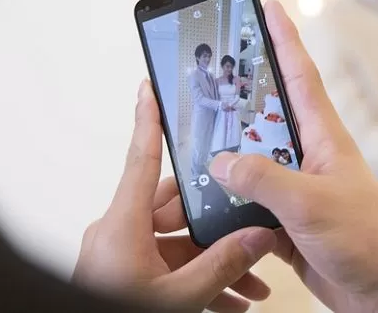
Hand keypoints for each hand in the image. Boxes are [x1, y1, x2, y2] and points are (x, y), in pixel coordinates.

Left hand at [73, 80, 275, 312]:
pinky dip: (197, 278)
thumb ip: (220, 266)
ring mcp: (122, 255)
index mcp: (122, 226)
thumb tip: (257, 238)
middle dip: (217, 226)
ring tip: (251, 284)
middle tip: (251, 231)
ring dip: (214, 261)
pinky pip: (167, 266)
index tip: (149, 86)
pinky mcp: (126, 274)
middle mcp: (120, 232)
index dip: (147, 119)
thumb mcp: (177, 297)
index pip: (140, 158)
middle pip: (176, 210)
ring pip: (178, 244)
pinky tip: (230, 301)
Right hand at [209, 0, 377, 312]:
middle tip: (212, 77)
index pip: (300, 76)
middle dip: (240, 96)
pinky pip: (251, 201)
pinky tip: (211, 202)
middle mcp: (310, 156)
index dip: (284, 38)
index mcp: (325, 137)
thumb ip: (264, 179)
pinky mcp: (288, 219)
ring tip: (198, 148)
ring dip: (229, 158)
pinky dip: (231, 201)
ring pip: (254, 161)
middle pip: (267, 116)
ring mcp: (298, 187)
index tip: (269, 5)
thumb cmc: (370, 241)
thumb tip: (221, 162)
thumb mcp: (312, 203)